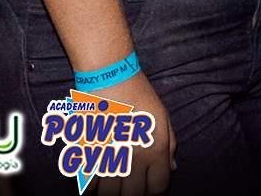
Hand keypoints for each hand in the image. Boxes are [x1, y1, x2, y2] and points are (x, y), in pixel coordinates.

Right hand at [92, 73, 175, 195]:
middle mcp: (133, 157)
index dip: (156, 194)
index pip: (158, 187)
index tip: (151, 191)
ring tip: (114, 187)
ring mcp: (109, 157)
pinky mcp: (88, 153)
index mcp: (155, 148)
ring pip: (109, 194)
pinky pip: (89, 183)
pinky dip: (93, 187)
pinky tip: (97, 181)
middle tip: (131, 190)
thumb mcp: (162, 117)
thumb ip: (169, 145)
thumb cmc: (139, 95)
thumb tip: (172, 168)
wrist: (109, 77)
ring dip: (111, 193)